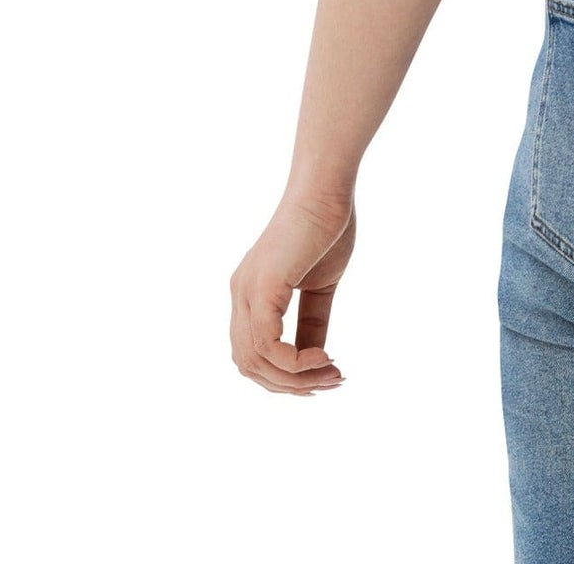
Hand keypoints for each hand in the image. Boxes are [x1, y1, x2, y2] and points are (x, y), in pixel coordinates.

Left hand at [229, 193, 355, 393]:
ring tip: (332, 374)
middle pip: (249, 365)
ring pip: (256, 362)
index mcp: (251, 295)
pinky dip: (294, 362)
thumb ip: (312, 321)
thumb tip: (316, 357)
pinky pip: (267, 345)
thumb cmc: (327, 226)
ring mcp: (247, 292)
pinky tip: (322, 357)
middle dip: (290, 384)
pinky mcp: (262, 288)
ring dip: (296, 378)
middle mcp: (240, 296)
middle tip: (331, 382)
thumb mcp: (320, 286)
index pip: (253, 354)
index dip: (285, 376)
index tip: (325, 378)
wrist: (327, 189)